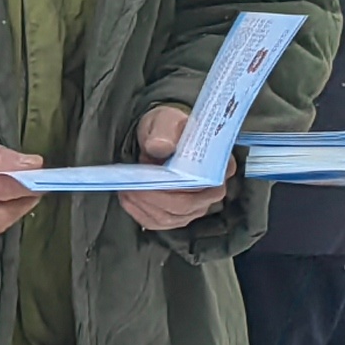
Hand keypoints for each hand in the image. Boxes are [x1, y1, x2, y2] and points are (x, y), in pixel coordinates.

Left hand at [117, 103, 223, 234]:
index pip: (211, 183)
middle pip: (186, 205)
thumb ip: (164, 131)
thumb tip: (160, 146)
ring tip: (126, 188)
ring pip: (170, 217)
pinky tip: (127, 198)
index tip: (158, 175)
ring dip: (144, 205)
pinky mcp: (176, 216)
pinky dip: (139, 212)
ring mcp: (195, 207)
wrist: (158, 139)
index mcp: (218, 164)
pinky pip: (158, 223)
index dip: (184, 185)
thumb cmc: (167, 130)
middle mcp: (211, 191)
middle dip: (155, 197)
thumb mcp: (166, 121)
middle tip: (132, 185)